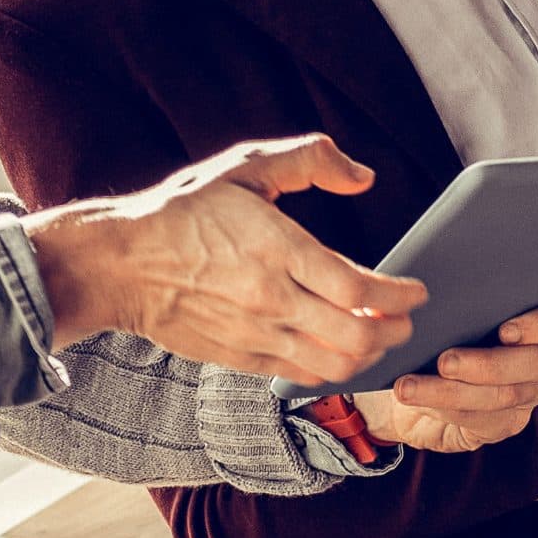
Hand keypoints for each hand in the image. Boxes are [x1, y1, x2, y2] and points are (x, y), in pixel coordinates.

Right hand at [25, 134, 425, 392]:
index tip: (416, 289)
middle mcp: (271, 299)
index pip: (359, 288)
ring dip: (370, 356)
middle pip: (358, 335)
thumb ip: (309, 160)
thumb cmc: (183, 211)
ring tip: (379, 337)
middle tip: (406, 318)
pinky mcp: (240, 358)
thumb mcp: (245, 166)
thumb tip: (363, 176)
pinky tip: (340, 353)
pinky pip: (302, 377)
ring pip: (334, 364)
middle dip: (396, 330)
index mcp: (278, 249)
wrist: (122, 264)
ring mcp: (256, 334)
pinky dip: (333, 371)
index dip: (400, 295)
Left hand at [357, 289, 537, 453]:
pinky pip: (485, 421)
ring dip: (452, 391)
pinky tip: (416, 397)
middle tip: (444, 361)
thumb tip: (433, 289)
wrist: (405, 372)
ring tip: (409, 385)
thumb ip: (455, 291)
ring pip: (507, 394)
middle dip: (489, 364)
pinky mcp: (504, 423)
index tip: (505, 330)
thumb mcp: (440, 303)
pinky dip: (445, 408)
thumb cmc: (429, 326)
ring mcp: (530, 392)